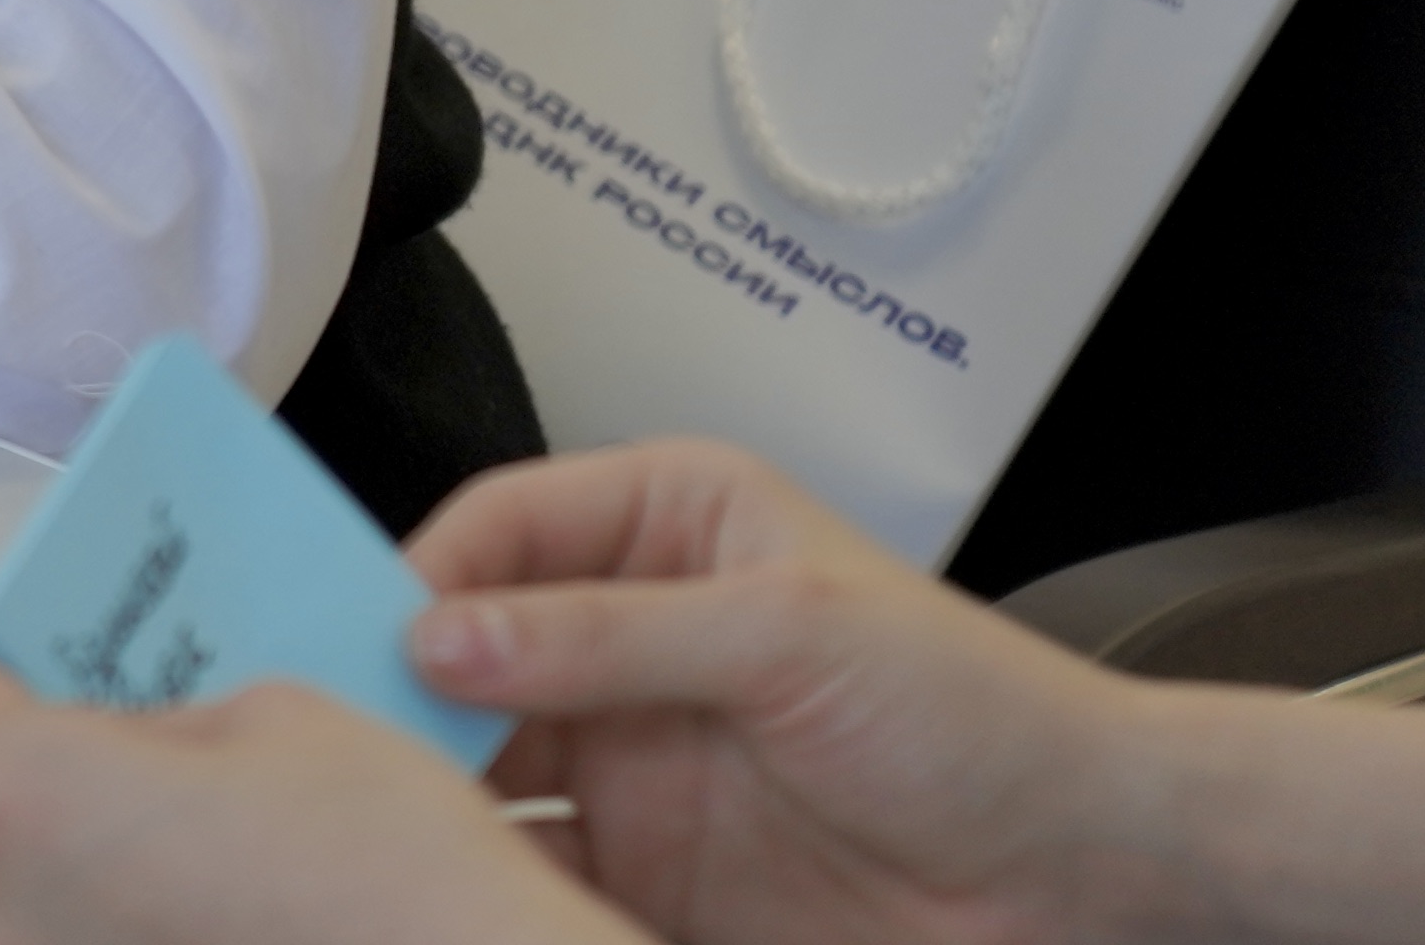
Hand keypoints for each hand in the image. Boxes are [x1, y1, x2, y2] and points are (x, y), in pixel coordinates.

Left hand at [0, 638, 625, 944]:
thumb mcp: (277, 719)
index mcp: (22, 795)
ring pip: (23, 908)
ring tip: (168, 854)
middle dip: (46, 780)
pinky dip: (119, 934)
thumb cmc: (388, 878)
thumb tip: (141, 749)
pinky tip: (194, 924)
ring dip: (79, 876)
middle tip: (112, 755)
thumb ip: (171, 720)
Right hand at [405, 439, 1212, 944]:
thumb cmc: (980, 714)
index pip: (496, 529)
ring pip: (482, 769)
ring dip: (435, 797)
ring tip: (382, 831)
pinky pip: (534, 872)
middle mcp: (625, 635)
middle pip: (464, 653)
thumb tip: (440, 634)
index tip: (354, 641)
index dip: (416, 577)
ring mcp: (628, 758)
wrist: (1089, 873)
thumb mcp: (792, 639)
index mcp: (663, 526)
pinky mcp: (642, 871)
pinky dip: (490, 886)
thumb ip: (609, 635)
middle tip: (335, 741)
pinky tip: (460, 897)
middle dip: (397, 691)